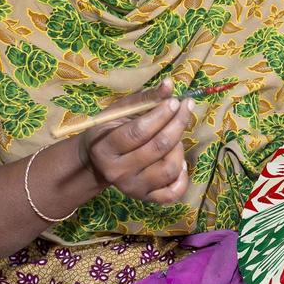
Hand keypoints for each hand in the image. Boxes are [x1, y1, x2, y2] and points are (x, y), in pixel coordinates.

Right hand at [79, 79, 193, 203]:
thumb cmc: (110, 130)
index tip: (176, 101)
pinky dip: (183, 176)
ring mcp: (133, 189)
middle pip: (158, 148)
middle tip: (186, 108)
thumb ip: (146, 98)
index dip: (161, 115)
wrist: (97, 162)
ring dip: (179, 147)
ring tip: (176, 135)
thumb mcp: (121, 111)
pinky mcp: (146, 199)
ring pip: (169, 169)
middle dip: (177, 124)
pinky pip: (174, 192)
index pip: (139, 132)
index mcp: (105, 149)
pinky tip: (178, 159)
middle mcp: (117, 173)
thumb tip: (170, 84)